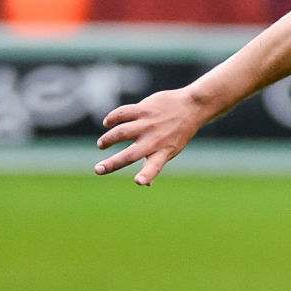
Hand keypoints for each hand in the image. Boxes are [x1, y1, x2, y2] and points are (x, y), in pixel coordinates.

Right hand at [95, 86, 210, 184]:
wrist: (192, 107)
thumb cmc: (177, 133)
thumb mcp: (171, 150)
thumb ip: (155, 164)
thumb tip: (144, 184)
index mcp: (163, 152)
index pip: (155, 167)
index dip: (146, 175)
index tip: (139, 182)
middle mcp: (155, 140)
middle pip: (131, 154)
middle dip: (113, 163)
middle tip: (98, 170)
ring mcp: (149, 124)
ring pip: (121, 132)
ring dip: (108, 140)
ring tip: (102, 145)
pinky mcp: (144, 109)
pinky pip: (123, 113)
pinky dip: (112, 118)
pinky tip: (107, 123)